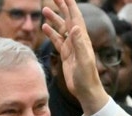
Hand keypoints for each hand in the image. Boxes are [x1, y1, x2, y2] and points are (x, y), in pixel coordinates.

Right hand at [41, 0, 109, 114]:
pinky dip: (51, 33)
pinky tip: (44, 27)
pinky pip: (58, 40)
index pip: (75, 17)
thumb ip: (79, 44)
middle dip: (62, 7)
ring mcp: (71, 47)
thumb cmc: (87, 77)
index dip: (70, 5)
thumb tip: (74, 27)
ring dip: (54, 19)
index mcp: (82, 39)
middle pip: (68, 19)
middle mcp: (77, 40)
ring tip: (44, 10)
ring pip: (61, 28)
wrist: (86, 91)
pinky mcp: (66, 55)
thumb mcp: (83, 60)